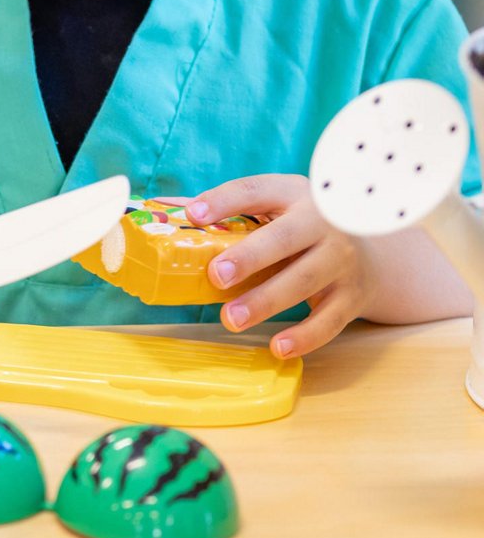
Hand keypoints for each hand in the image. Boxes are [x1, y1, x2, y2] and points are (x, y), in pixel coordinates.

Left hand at [186, 174, 372, 359]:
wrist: (375, 255)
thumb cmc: (303, 228)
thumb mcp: (275, 208)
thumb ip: (227, 211)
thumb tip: (162, 210)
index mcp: (293, 194)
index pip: (255, 191)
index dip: (223, 200)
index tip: (191, 214)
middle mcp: (322, 223)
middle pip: (284, 238)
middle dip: (249, 257)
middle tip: (215, 274)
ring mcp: (342, 259)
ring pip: (304, 281)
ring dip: (265, 301)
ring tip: (229, 319)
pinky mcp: (353, 296)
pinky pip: (329, 319)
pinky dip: (304, 336)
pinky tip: (277, 347)